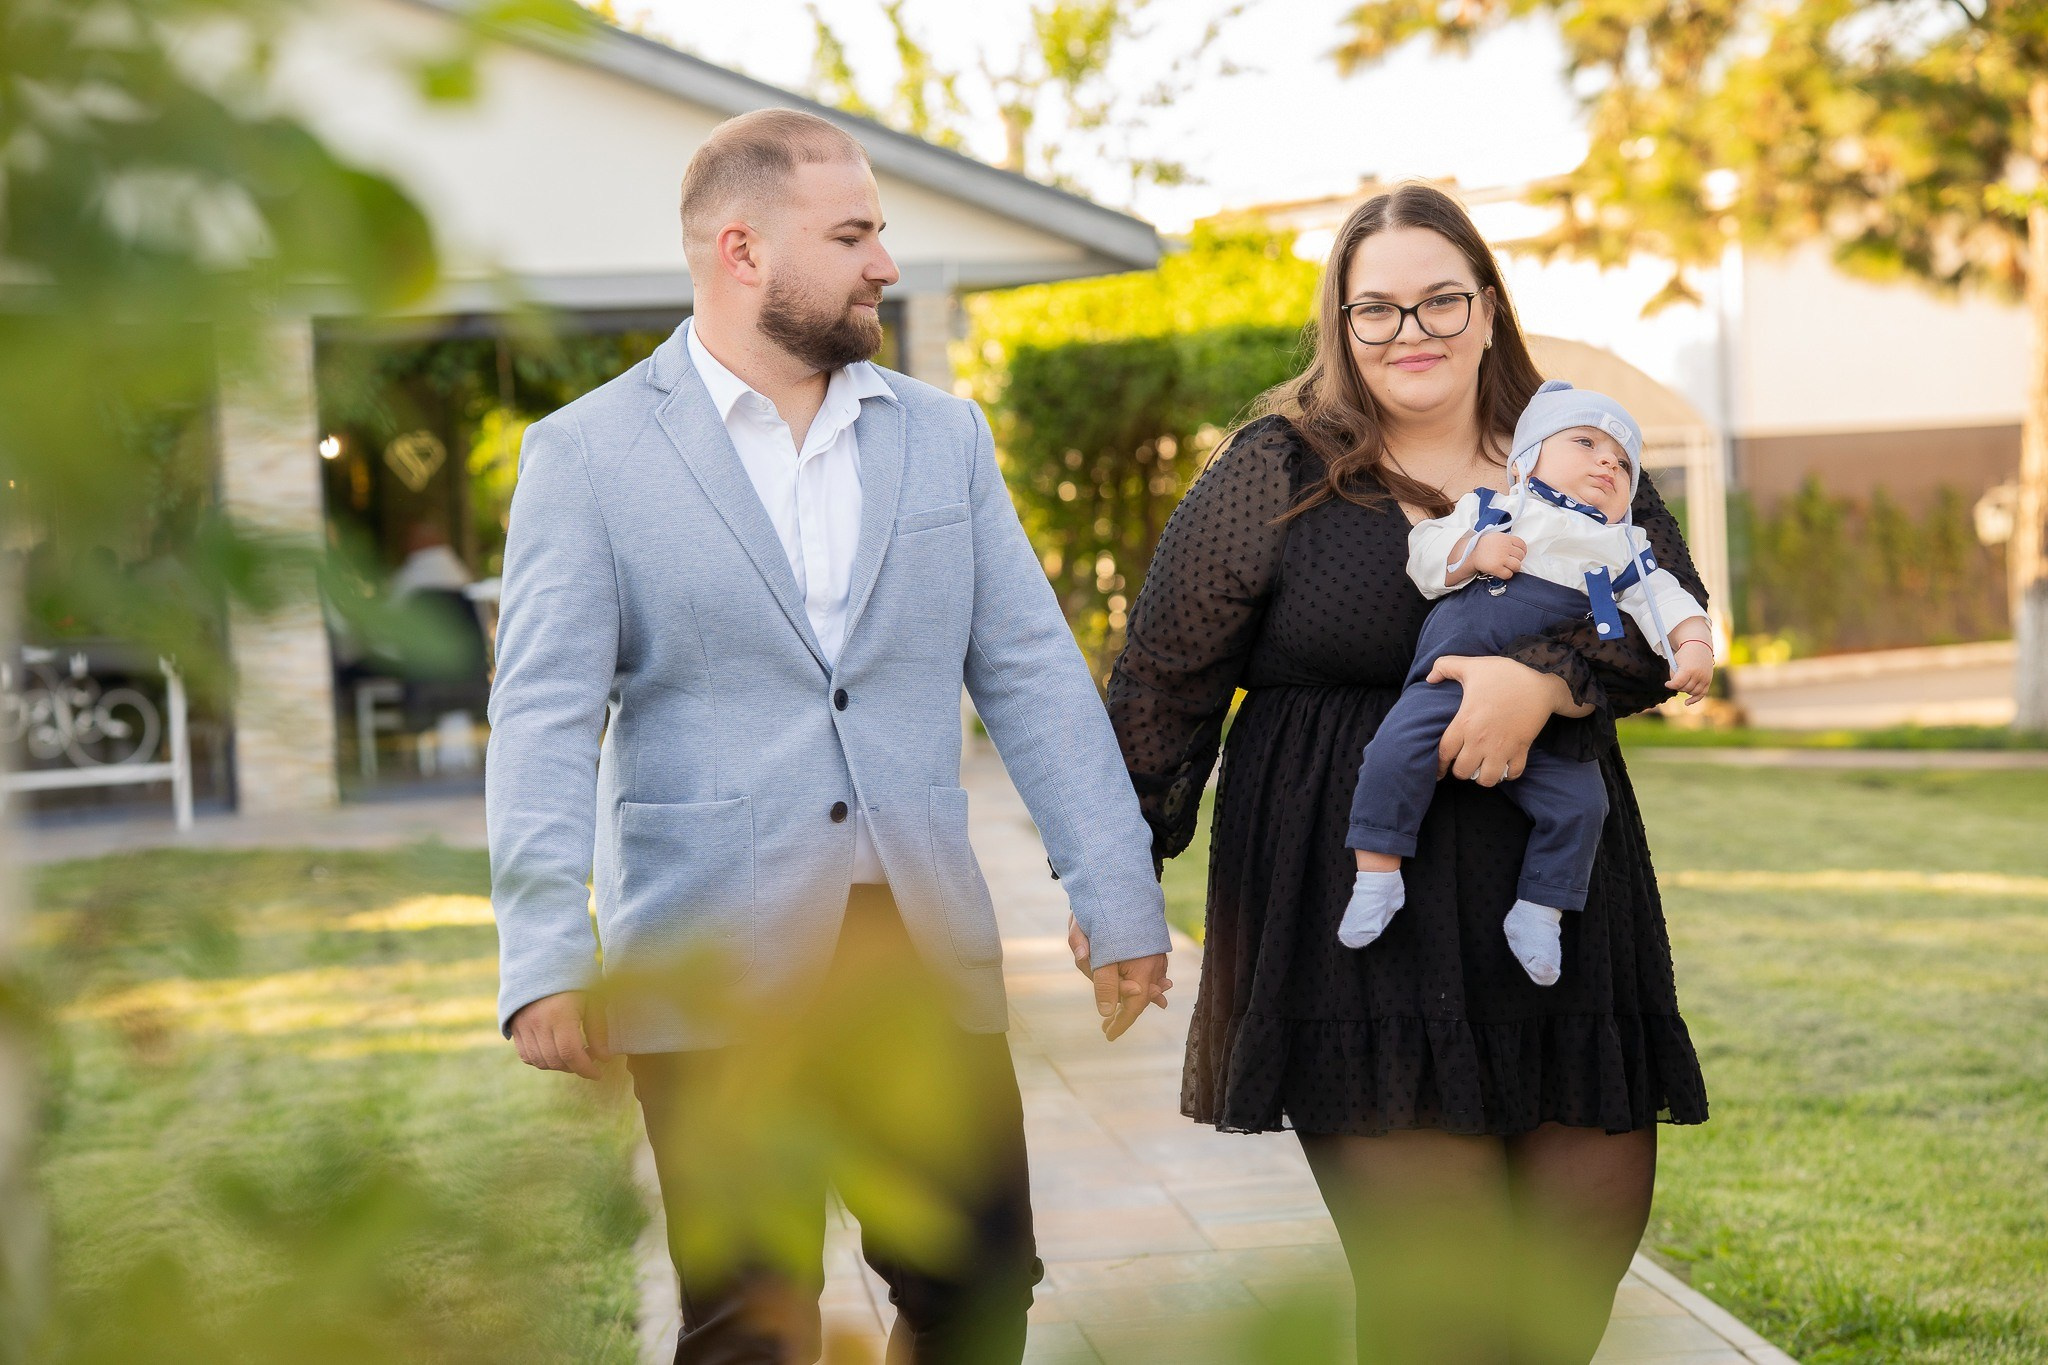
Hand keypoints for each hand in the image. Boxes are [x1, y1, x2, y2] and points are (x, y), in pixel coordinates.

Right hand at [508, 990, 609, 1079]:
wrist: (543, 963)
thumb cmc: (574, 981)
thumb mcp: (593, 1001)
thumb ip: (598, 1031)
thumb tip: (604, 1058)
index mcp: (560, 1014)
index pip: (571, 1053)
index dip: (585, 1068)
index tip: (598, 1073)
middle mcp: (538, 1022)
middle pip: (555, 1060)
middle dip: (575, 1067)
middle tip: (589, 1059)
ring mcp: (522, 1026)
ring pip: (540, 1061)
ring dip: (559, 1065)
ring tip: (574, 1055)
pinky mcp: (514, 1027)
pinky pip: (526, 1055)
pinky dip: (542, 1060)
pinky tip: (556, 1052)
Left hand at [1068, 916, 1171, 1039]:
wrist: (1116, 879)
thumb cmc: (1102, 914)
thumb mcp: (1095, 951)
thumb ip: (1103, 983)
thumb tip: (1106, 1011)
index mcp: (1141, 968)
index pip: (1133, 1007)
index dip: (1120, 1023)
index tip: (1108, 1036)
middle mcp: (1153, 963)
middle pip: (1137, 995)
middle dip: (1121, 1008)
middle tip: (1107, 1026)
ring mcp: (1155, 953)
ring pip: (1143, 982)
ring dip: (1134, 998)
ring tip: (1123, 1018)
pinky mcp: (1152, 944)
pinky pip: (1151, 971)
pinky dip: (1148, 984)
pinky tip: (1154, 993)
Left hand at [1428, 654, 1564, 784]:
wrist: (1540, 677)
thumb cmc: (1503, 673)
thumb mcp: (1471, 665)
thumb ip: (1444, 666)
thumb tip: (1430, 678)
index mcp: (1465, 722)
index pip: (1445, 753)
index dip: (1439, 764)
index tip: (1440, 769)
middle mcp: (1481, 739)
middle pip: (1463, 771)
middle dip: (1461, 771)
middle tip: (1464, 764)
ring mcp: (1502, 747)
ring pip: (1487, 779)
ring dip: (1483, 776)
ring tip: (1483, 767)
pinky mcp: (1522, 749)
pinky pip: (1513, 773)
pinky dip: (1508, 774)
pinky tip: (1504, 766)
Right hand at [1467, 533, 1526, 579]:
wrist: (1470, 552)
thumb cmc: (1483, 546)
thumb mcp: (1496, 536)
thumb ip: (1508, 540)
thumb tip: (1519, 548)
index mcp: (1506, 538)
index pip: (1522, 545)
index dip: (1522, 552)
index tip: (1517, 555)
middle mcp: (1504, 547)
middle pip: (1521, 556)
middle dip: (1517, 560)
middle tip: (1510, 561)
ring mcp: (1501, 557)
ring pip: (1517, 566)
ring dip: (1513, 568)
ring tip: (1507, 567)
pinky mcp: (1496, 567)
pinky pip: (1508, 574)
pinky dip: (1506, 575)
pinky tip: (1501, 571)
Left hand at [1668, 639, 1714, 703]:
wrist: (1700, 646)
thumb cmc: (1684, 654)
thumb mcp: (1676, 661)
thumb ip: (1674, 674)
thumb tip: (1674, 686)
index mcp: (1688, 669)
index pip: (1677, 683)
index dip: (1670, 685)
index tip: (1667, 684)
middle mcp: (1698, 675)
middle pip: (1684, 688)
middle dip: (1678, 686)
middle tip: (1676, 680)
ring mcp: (1704, 678)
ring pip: (1692, 692)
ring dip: (1685, 690)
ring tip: (1682, 684)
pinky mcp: (1708, 680)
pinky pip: (1702, 693)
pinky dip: (1695, 699)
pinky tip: (1687, 703)